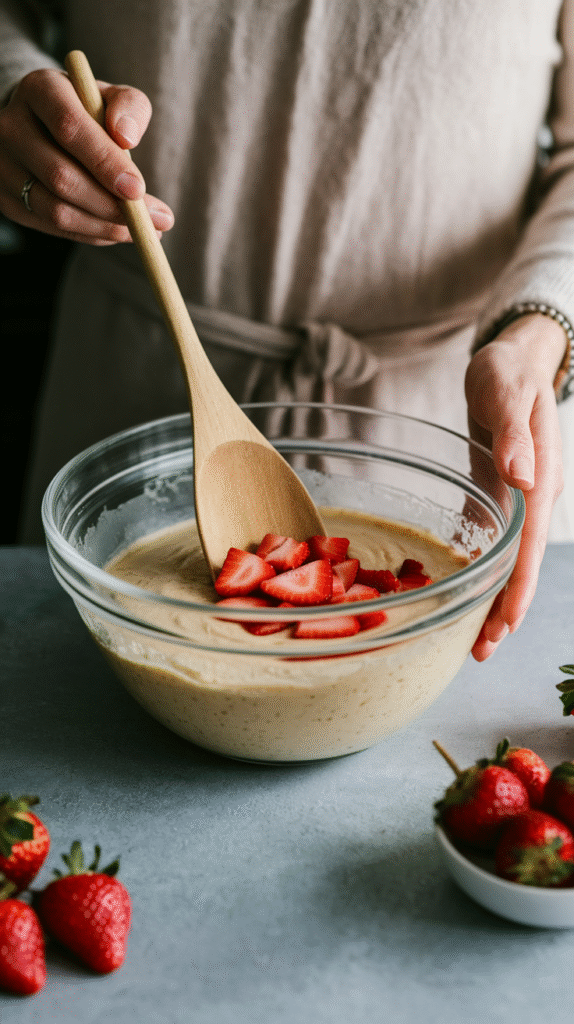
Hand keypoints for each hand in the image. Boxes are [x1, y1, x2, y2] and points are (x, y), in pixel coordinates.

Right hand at [0, 68, 172, 242]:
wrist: (42, 124)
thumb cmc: (86, 110)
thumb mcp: (110, 96)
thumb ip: (129, 107)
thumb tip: (126, 137)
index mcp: (39, 90)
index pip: (69, 128)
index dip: (105, 162)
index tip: (138, 189)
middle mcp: (11, 127)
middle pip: (61, 177)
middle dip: (111, 205)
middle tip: (154, 221)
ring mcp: (4, 167)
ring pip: (56, 211)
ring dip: (105, 227)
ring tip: (145, 230)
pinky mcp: (7, 200)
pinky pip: (53, 228)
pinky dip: (92, 234)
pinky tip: (118, 231)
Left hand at [464, 313, 565, 660]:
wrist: (512, 358)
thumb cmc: (508, 372)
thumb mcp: (507, 394)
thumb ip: (514, 434)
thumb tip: (523, 477)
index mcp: (540, 477)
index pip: (531, 542)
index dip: (519, 584)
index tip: (506, 621)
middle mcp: (533, 496)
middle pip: (522, 563)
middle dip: (505, 608)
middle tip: (481, 651)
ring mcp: (518, 499)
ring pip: (509, 560)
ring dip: (495, 600)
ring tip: (476, 642)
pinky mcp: (498, 494)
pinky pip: (494, 543)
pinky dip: (485, 572)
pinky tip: (470, 596)